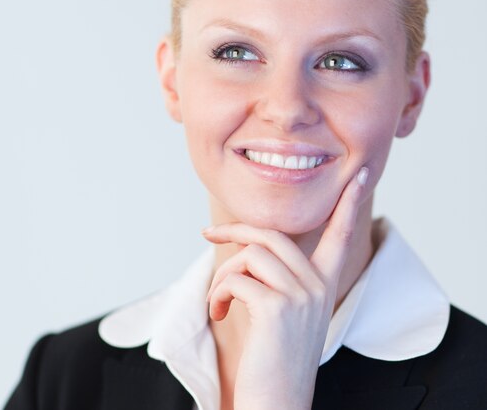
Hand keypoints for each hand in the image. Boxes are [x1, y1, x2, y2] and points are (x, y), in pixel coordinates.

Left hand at [202, 166, 368, 409]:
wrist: (275, 404)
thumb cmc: (273, 357)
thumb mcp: (285, 311)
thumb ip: (278, 276)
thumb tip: (249, 243)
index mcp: (325, 284)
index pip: (341, 235)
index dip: (349, 205)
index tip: (357, 178)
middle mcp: (318, 286)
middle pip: (272, 234)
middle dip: (235, 230)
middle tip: (208, 232)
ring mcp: (301, 296)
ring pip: (250, 254)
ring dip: (223, 275)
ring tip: (220, 299)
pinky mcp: (277, 308)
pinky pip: (236, 279)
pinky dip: (217, 293)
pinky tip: (219, 313)